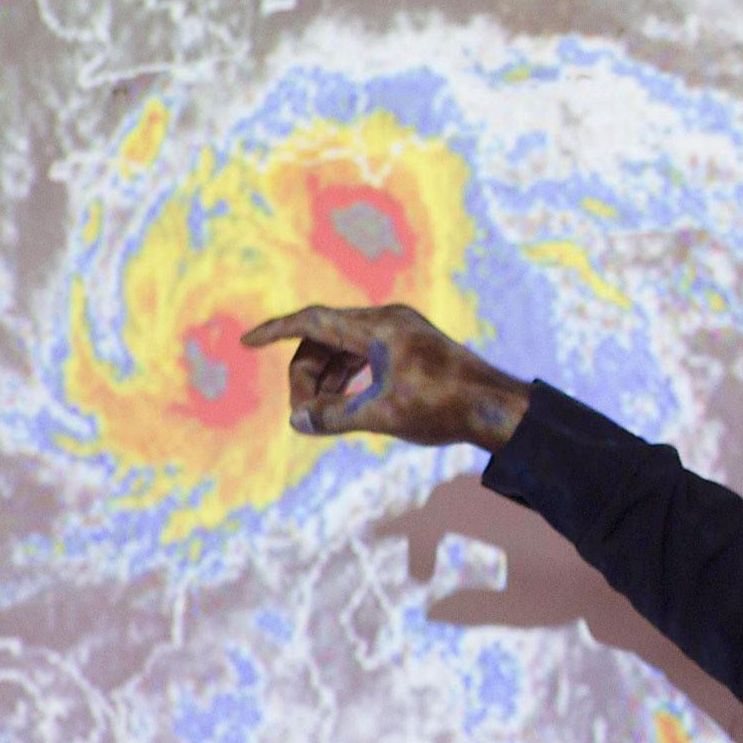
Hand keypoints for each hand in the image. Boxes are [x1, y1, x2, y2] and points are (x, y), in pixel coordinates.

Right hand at [239, 304, 531, 449]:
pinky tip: (342, 405)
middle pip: (324, 339)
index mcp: (378, 327)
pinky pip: (362, 355)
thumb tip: (297, 421)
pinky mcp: (408, 347)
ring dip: (325, 380)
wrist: (495, 408)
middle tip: (303, 416)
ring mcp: (399, 332)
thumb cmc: (443, 408)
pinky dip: (346, 378)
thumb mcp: (381, 416)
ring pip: (342, 349)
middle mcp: (386, 321)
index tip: (247, 342)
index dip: (276, 331)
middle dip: (305, 375)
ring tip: (319, 417)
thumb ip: (334, 417)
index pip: (313, 321)